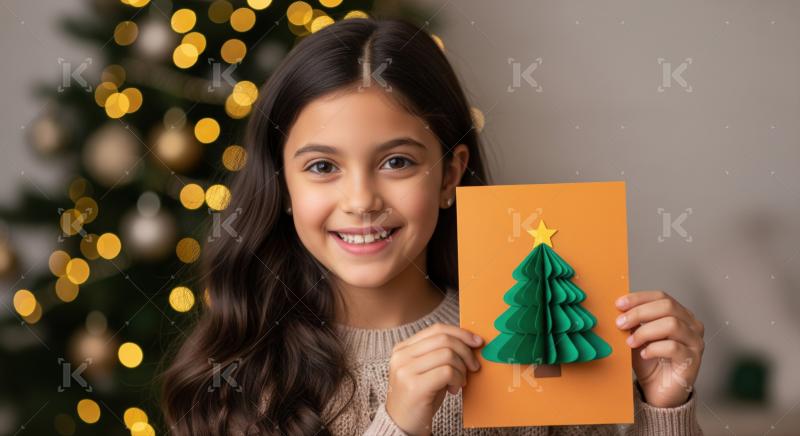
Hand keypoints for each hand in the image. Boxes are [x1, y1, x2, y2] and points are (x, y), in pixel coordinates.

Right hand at [385, 323, 482, 434]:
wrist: (402, 425)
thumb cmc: (419, 398)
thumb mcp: (426, 370)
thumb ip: (439, 353)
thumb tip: (468, 341)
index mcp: (403, 348)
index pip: (436, 329)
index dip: (460, 333)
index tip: (476, 342)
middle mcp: (401, 356)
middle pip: (444, 339)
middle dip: (466, 351)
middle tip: (474, 366)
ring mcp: (405, 370)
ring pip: (447, 354)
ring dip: (462, 369)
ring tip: (460, 382)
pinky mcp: (414, 386)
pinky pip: (447, 372)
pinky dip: (458, 379)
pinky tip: (454, 389)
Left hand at [615, 290, 704, 407]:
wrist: (657, 390)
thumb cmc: (649, 361)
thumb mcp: (637, 336)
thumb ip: (633, 322)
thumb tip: (619, 309)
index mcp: (680, 314)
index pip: (661, 297)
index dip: (639, 298)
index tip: (619, 304)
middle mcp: (691, 325)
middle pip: (667, 306)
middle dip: (639, 313)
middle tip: (620, 323)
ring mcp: (695, 342)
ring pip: (672, 324)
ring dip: (645, 331)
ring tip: (630, 342)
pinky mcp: (693, 360)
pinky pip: (673, 347)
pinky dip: (654, 348)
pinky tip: (644, 354)